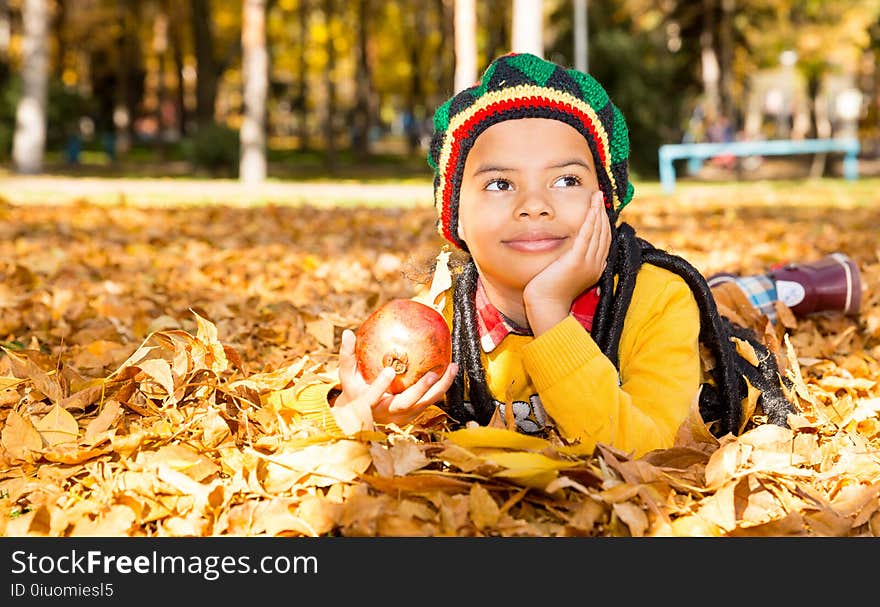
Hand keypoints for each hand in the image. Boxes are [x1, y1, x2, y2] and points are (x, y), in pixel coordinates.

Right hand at [331, 329, 458, 431]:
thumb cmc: (354, 391)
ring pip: (426, 404)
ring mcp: (404, 417)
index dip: (380, 386)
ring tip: (452, 367)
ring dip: (441, 387)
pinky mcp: (415, 414)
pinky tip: (449, 370)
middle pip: (408, 404)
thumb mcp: (347, 376)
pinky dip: (441, 387)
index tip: (388, 370)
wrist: (363, 417)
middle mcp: (389, 414)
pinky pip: (431, 400)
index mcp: (370, 406)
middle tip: (433, 373)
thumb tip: (347, 333)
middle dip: (421, 389)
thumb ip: (347, 357)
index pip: (374, 398)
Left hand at [523, 190, 611, 334]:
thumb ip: (572, 261)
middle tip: (600, 196)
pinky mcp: (576, 260)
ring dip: (598, 211)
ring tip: (597, 196)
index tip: (599, 208)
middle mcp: (595, 264)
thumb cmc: (550, 293)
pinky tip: (592, 207)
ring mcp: (588, 262)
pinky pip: (587, 235)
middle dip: (602, 213)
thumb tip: (570, 251)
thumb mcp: (566, 274)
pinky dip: (591, 219)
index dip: (603, 222)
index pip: (604, 240)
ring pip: (598, 231)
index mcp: (595, 268)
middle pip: (604, 233)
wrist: (546, 307)